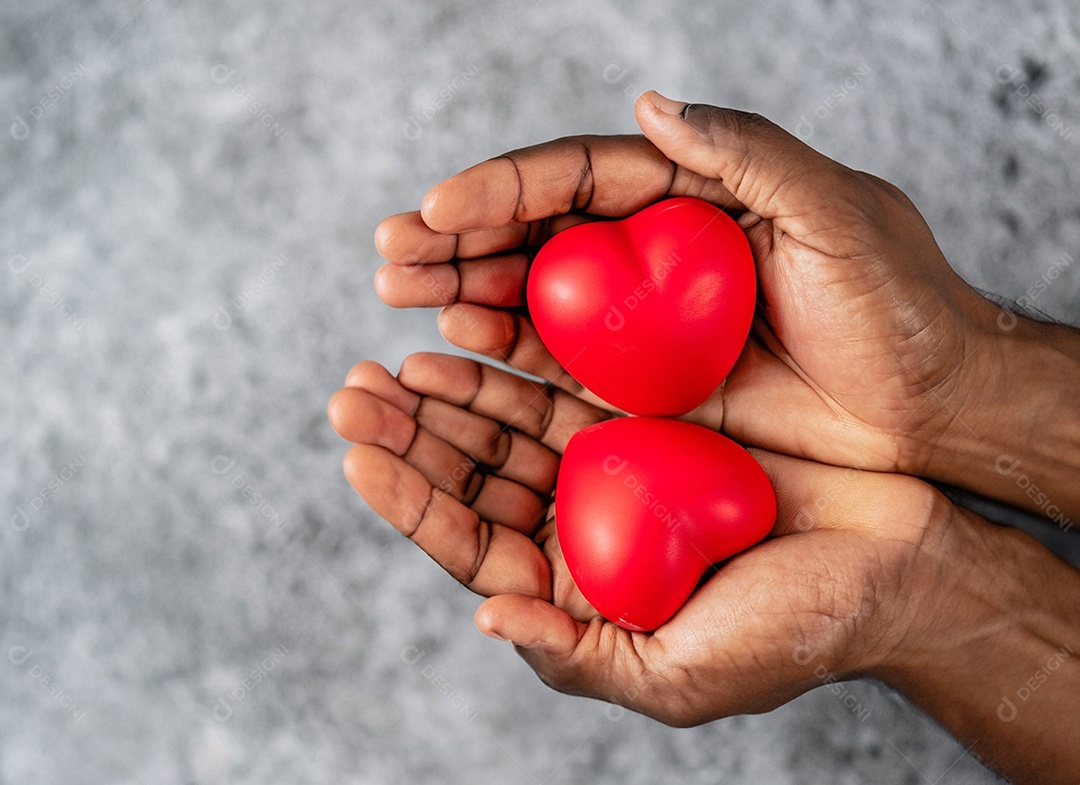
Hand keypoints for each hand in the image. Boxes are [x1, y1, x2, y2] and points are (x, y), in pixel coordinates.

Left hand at [327, 352, 945, 723]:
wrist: (895, 563)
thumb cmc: (796, 628)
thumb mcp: (683, 674)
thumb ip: (579, 654)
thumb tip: (487, 615)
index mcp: (578, 590)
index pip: (470, 544)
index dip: (410, 501)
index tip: (359, 457)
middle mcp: (583, 525)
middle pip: (474, 477)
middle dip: (410, 436)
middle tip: (352, 393)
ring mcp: (613, 466)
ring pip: (507, 425)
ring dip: (448, 392)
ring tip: (394, 361)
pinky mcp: (650, 415)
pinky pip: (565, 383)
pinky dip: (516, 360)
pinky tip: (471, 334)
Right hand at [372, 91, 999, 478]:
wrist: (926, 408)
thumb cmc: (895, 305)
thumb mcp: (834, 212)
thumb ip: (746, 152)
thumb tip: (648, 102)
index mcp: (692, 196)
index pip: (580, 178)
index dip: (506, 187)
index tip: (439, 206)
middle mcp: (654, 253)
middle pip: (538, 233)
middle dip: (459, 238)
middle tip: (389, 253)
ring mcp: (644, 321)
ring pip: (534, 294)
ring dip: (462, 288)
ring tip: (399, 290)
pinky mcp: (643, 384)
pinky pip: (558, 361)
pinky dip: (502, 349)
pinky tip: (453, 341)